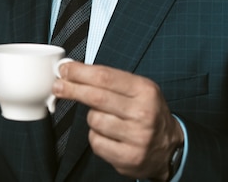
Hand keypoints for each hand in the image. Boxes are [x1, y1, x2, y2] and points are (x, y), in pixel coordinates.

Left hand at [53, 61, 182, 180]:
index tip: (64, 69)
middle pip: (96, 97)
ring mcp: (137, 137)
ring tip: (105, 117)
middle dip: (72, 89)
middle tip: (58, 86)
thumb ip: (109, 80)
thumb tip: (73, 71)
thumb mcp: (138, 89)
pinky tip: (108, 135)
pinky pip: (96, 142)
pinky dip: (96, 136)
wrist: (169, 148)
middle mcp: (143, 113)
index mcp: (145, 90)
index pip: (104, 76)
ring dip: (92, 117)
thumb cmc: (147, 112)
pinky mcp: (129, 158)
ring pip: (94, 120)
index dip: (79, 72)